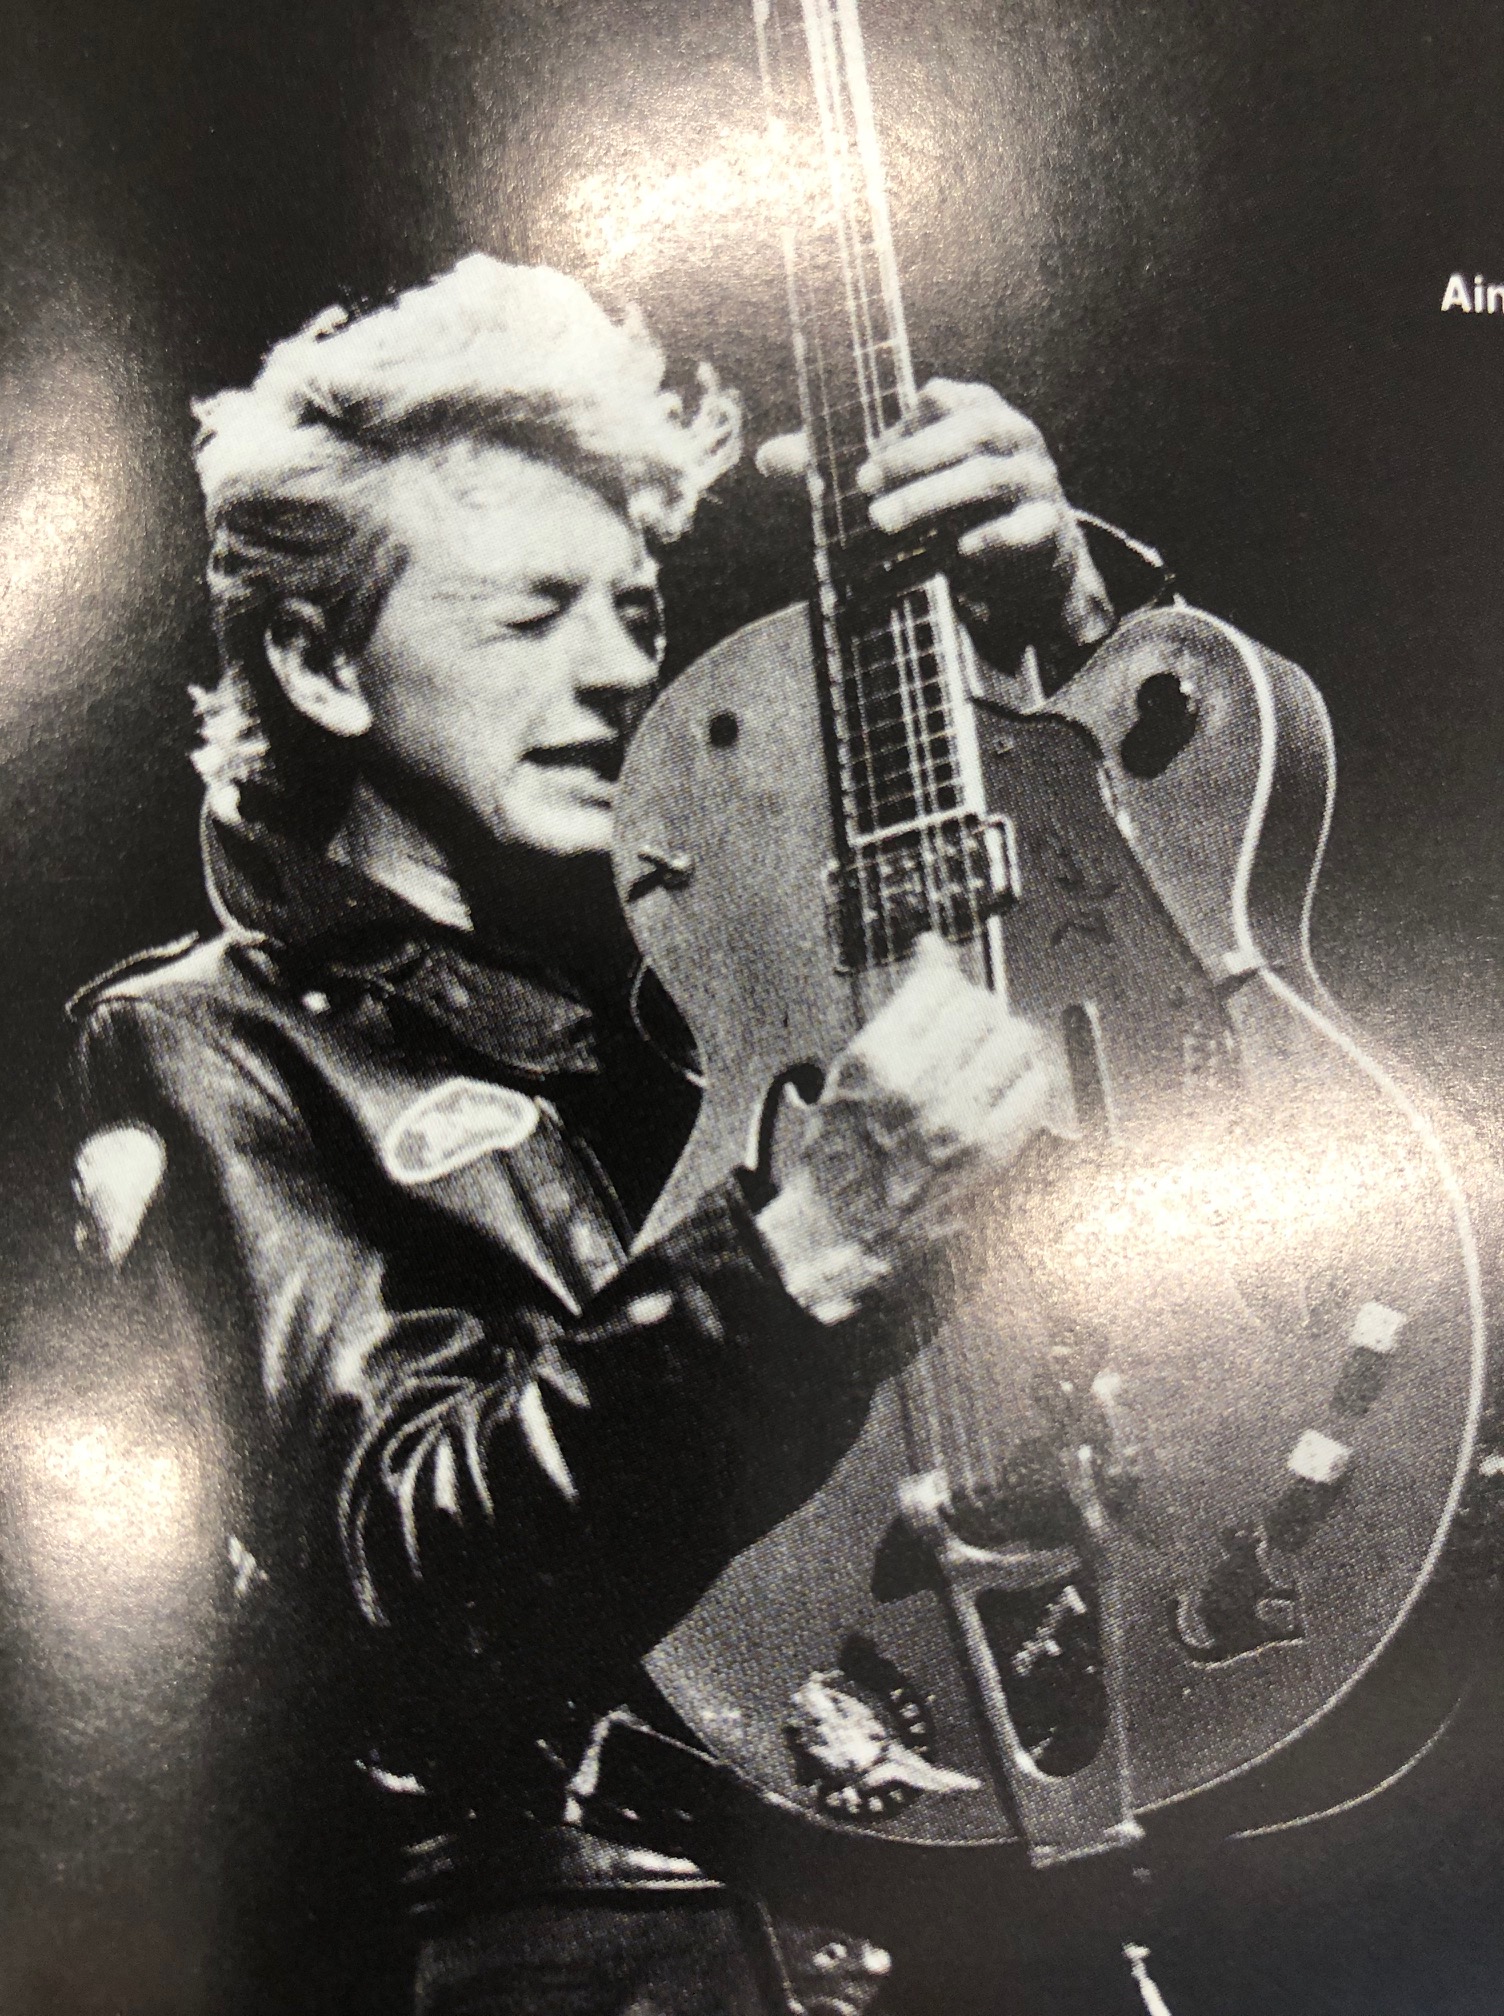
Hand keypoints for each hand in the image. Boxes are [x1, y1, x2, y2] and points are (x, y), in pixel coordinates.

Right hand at [756, 936, 1071, 1322]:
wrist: (844, 1223)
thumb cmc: (841, 1150)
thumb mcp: (853, 1064)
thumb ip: (903, 1005)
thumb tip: (933, 949)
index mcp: (876, 1058)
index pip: (940, 984)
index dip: (948, 985)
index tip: (947, 996)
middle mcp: (917, 1086)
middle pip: (983, 1008)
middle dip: (978, 1014)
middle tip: (966, 1034)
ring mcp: (956, 1120)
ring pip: (1015, 1040)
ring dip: (1005, 1044)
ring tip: (986, 1063)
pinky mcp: (988, 1153)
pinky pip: (1033, 1089)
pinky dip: (1024, 1084)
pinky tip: (1001, 1095)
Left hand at [757, 378, 1113, 654]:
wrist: (1028, 556)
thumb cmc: (955, 503)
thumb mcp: (905, 480)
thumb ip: (843, 466)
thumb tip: (766, 457)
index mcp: (976, 409)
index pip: (941, 399)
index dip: (901, 427)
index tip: (861, 463)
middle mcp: (1012, 435)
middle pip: (967, 434)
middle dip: (912, 460)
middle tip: (863, 490)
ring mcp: (1036, 479)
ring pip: (989, 479)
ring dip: (935, 499)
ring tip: (885, 524)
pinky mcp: (1049, 527)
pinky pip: (1027, 528)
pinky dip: (995, 539)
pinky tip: (961, 552)